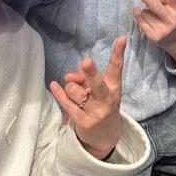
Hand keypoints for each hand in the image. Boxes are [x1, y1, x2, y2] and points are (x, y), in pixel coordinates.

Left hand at [49, 36, 125, 159]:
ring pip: (74, 90)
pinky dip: (59, 93)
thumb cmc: (101, 105)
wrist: (105, 137)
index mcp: (114, 87)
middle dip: (91, 73)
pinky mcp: (84, 122)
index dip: (118, 52)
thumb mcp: (99, 90)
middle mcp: (107, 99)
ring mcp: (96, 111)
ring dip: (70, 88)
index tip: (121, 38)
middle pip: (97, 83)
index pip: (117, 67)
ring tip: (76, 94)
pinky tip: (54, 86)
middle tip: (86, 62)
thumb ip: (85, 78)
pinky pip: (67, 103)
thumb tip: (69, 76)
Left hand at [132, 0, 175, 64]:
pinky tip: (140, 13)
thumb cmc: (172, 17)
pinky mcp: (153, 37)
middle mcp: (171, 20)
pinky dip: (138, 15)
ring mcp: (162, 30)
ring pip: (145, 11)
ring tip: (154, 16)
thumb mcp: (173, 7)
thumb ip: (164, 0)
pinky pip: (140, 20)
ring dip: (146, 10)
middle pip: (155, 5)